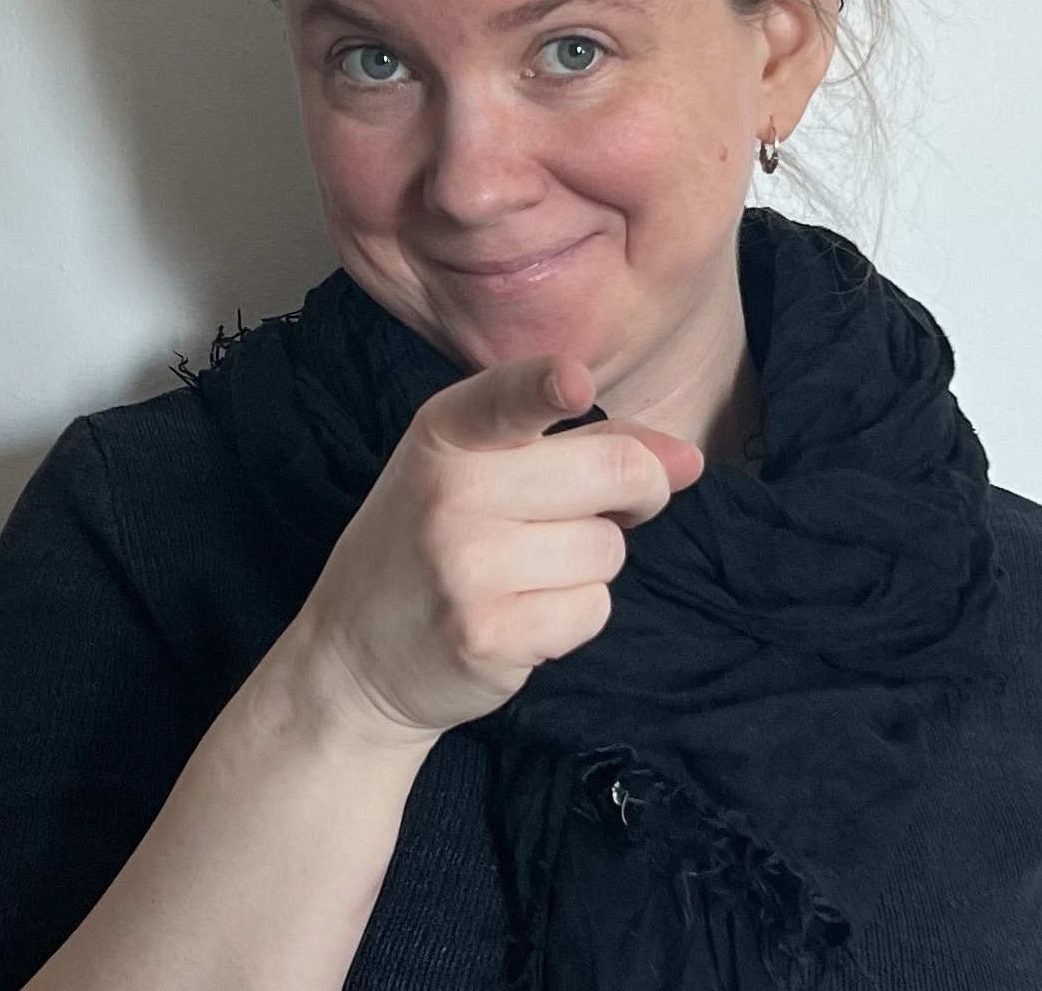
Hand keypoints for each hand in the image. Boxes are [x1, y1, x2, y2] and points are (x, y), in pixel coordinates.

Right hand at [257, 355, 702, 747]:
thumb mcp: (486, 470)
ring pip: (609, 549)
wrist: (353, 657)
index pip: (507, 396)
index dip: (548, 387)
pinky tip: (520, 617)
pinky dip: (573, 616)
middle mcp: (450, 490)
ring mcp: (464, 566)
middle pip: (616, 472)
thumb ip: (588, 447)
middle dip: (638, 493)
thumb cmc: (437, 543)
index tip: (574, 384)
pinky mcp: (486, 635)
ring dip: (590, 566)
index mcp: (448, 431)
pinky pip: (592, 610)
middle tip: (602, 511)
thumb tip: (688, 459)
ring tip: (525, 574)